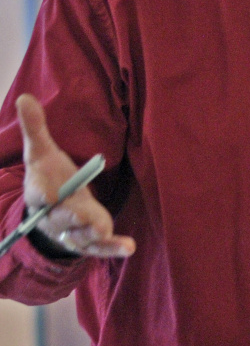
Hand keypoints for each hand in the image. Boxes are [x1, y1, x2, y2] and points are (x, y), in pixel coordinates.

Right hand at [18, 94, 134, 258]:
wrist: (51, 210)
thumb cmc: (50, 177)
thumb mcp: (42, 152)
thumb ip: (36, 128)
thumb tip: (24, 97)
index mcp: (40, 194)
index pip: (38, 195)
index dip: (42, 195)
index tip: (48, 195)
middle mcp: (53, 216)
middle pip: (62, 218)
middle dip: (75, 217)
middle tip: (89, 217)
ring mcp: (71, 231)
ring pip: (81, 236)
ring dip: (95, 235)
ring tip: (107, 231)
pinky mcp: (88, 241)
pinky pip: (99, 248)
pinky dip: (112, 248)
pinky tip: (128, 248)